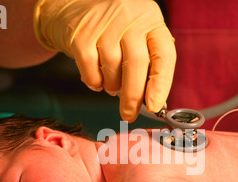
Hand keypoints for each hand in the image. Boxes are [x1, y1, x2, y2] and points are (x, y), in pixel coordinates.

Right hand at [34, 0, 175, 121]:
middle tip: (129, 114)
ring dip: (112, 86)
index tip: (155, 106)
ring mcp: (104, 24)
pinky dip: (94, 82)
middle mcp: (130, 18)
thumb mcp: (138, 39)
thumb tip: (152, 103)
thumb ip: (148, 65)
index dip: (161, 83)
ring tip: (112, 85)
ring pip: (112, 68)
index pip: (163, 54)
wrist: (74, 9)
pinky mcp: (81, 34)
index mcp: (151, 21)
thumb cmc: (113, 31)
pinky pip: (91, 69)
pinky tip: (97, 80)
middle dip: (133, 95)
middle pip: (136, 63)